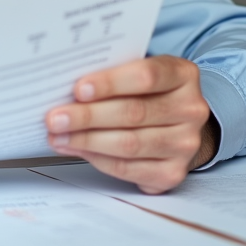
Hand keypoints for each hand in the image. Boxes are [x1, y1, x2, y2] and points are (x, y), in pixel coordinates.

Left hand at [45, 56, 217, 193]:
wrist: (179, 124)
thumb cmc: (150, 93)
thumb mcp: (139, 72)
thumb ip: (114, 74)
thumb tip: (66, 84)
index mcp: (183, 75)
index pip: (147, 76)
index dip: (110, 83)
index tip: (79, 89)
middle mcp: (191, 110)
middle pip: (133, 113)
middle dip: (88, 116)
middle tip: (55, 117)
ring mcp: (185, 144)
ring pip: (129, 144)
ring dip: (86, 140)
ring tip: (58, 135)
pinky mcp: (172, 173)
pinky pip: (128, 168)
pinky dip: (97, 159)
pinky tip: (76, 149)